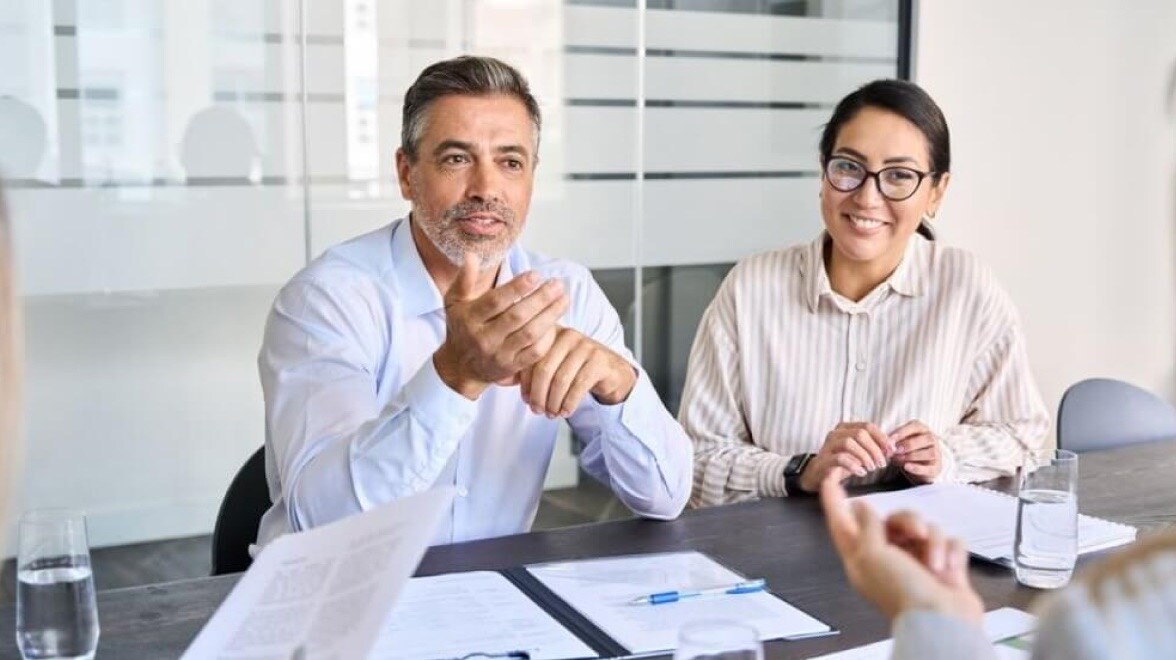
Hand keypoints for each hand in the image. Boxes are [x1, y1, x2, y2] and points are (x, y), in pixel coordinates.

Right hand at [434, 254, 568, 399]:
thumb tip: (472, 256)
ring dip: (550, 315)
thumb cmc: (461, 327)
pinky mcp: (511, 367)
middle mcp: (483, 338)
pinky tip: (557, 320)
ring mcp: (498, 354)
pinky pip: (535, 353)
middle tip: (557, 284)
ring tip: (564, 298)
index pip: (496, 301)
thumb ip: (464, 280)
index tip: (536, 275)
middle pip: (517, 316)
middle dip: (540, 299)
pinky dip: (548, 337)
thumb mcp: (454, 302)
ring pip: (529, 334)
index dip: (517, 288)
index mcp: (469, 318)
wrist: (460, 366)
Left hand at [518, 327, 637, 416]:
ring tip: (551, 414)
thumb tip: (509, 385)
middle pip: (544, 370)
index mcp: (551, 333)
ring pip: (561, 380)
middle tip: (538, 411)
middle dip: (538, 395)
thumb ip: (531, 370)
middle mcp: (567, 335)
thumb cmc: (576, 370)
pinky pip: (578, 386)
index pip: (530, 358)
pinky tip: (566, 411)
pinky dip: (569, 403)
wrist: (610, 371)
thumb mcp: (552, 365)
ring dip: (553, 402)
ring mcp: (585, 346)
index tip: (526, 400)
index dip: (526, 383)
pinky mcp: (599, 360)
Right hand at [797, 422, 894, 492]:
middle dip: (875, 449)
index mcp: (846, 428)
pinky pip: (840, 458)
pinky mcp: (823, 459)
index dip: (882, 438)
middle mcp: (836, 433)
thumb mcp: (859, 453)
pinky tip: (861, 473)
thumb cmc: (842, 463)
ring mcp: (828, 446)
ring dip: (865, 456)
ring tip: (871, 468)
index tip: (891, 451)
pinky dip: (854, 465)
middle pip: (860, 433)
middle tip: (882, 463)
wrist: (818, 475)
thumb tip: (892, 448)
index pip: (868, 426)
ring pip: (849, 443)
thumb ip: (873, 448)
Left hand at [820, 471, 983, 623]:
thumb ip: (865, 527)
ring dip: (934, 543)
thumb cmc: (902, 591)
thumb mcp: (872, 555)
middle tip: (919, 533)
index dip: (834, 501)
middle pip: (895, 519)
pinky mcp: (944, 566)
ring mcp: (918, 561)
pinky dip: (951, 553)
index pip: (842, 523)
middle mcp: (888, 557)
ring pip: (926, 527)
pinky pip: (949, 541)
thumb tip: (860, 506)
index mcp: (862, 557)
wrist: (942, 622)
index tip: (830, 477)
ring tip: (936, 565)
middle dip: (909, 522)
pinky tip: (950, 570)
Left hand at [889, 420, 941, 482]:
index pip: (916, 426)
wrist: (918, 467)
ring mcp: (936, 454)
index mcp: (923, 429)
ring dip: (911, 456)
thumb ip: (894, 441)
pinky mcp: (936, 468)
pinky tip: (906, 467)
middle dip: (908, 444)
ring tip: (897, 459)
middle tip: (895, 450)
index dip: (902, 432)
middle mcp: (932, 440)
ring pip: (929, 453)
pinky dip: (917, 467)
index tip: (890, 439)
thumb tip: (885, 443)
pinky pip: (929, 468)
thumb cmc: (907, 450)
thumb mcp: (900, 442)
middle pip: (925, 439)